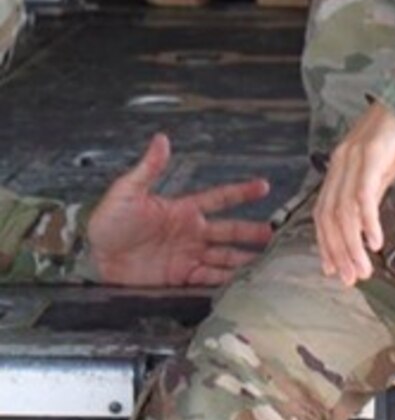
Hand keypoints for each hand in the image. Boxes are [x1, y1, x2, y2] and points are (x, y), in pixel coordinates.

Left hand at [86, 133, 270, 287]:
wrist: (94, 256)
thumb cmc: (108, 221)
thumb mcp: (127, 191)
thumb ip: (149, 168)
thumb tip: (161, 139)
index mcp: (183, 209)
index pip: (220, 198)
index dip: (242, 192)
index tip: (264, 186)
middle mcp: (191, 232)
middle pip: (230, 231)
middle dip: (253, 232)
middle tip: (275, 234)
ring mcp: (188, 255)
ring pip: (225, 256)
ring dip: (244, 258)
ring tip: (266, 261)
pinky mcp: (181, 276)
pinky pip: (209, 277)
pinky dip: (226, 279)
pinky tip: (241, 281)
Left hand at [314, 101, 394, 284]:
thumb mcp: (383, 168)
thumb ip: (370, 194)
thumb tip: (364, 227)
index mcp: (339, 166)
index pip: (324, 212)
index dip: (326, 244)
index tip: (332, 271)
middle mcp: (340, 162)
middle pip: (330, 216)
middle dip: (338, 252)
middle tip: (349, 279)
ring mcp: (355, 157)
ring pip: (345, 211)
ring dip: (353, 245)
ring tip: (363, 270)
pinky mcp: (373, 153)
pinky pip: (365, 194)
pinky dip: (368, 221)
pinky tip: (375, 242)